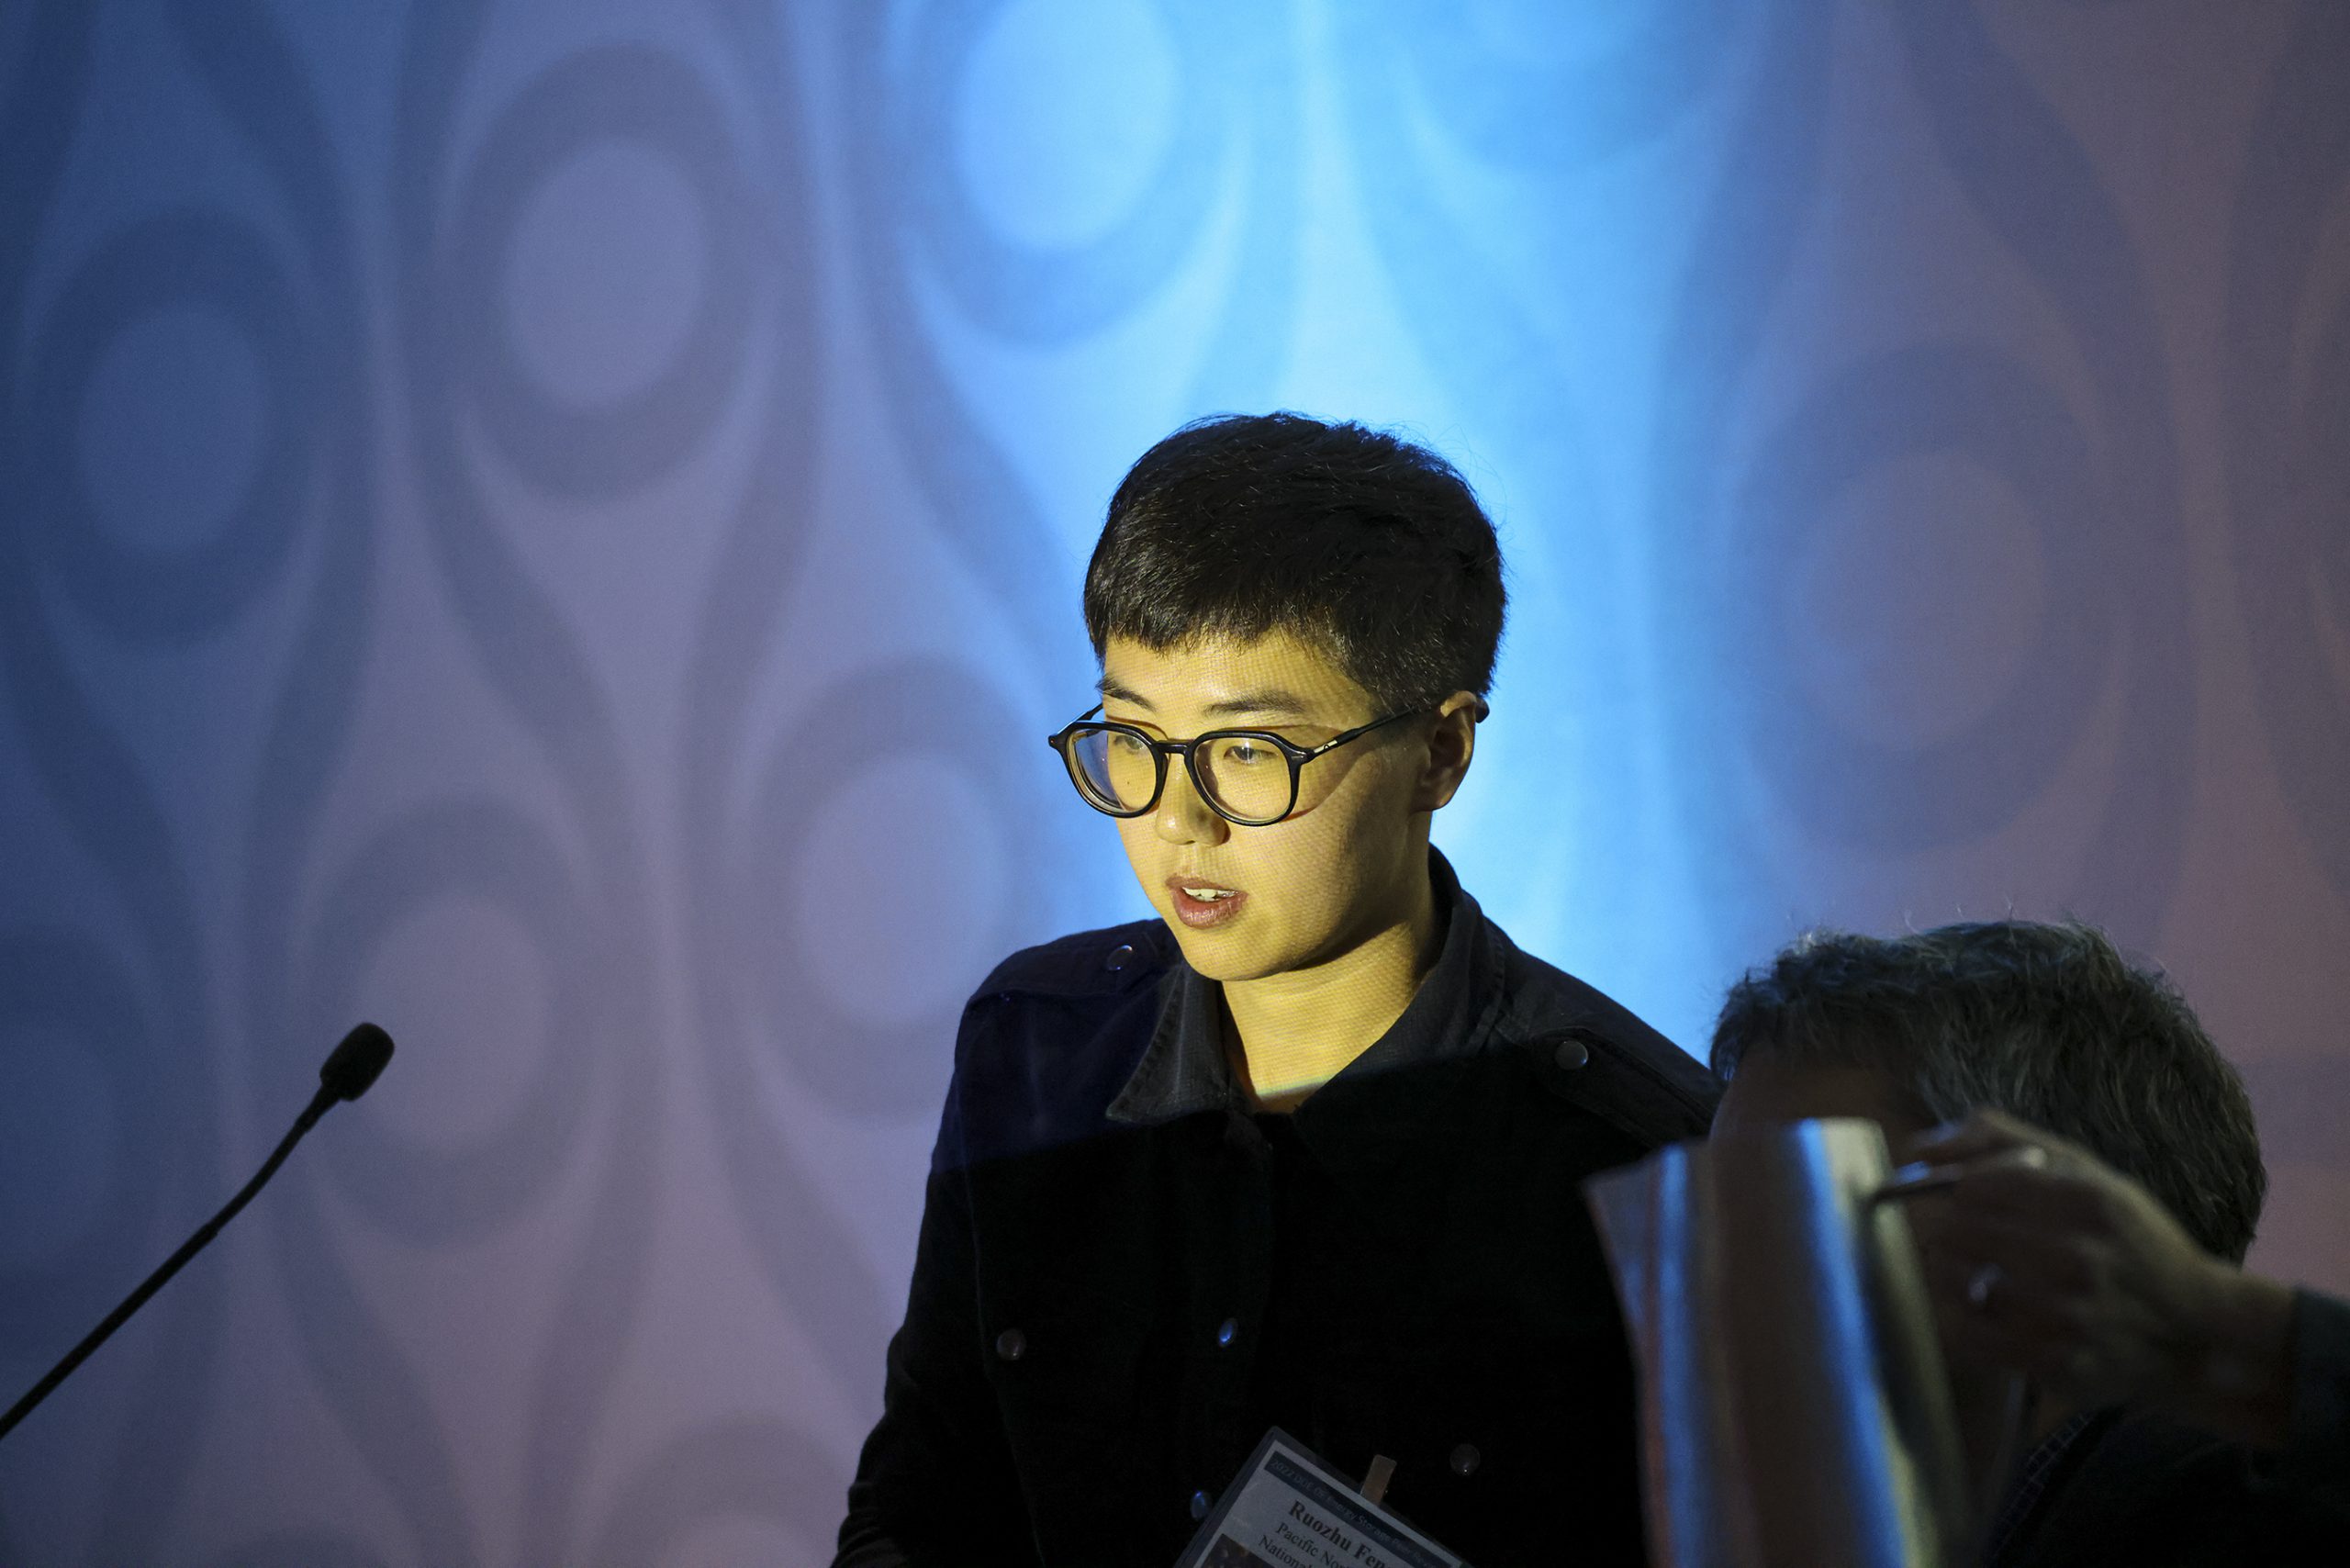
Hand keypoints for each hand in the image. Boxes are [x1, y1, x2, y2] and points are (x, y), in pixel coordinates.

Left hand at [1896, 1109, 2296, 1447]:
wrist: (2192, 1332)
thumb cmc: (2128, 1242)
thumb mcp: (2085, 1172)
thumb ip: (2001, 1141)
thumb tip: (1919, 1147)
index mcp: (2088, 1200)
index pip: (1972, 1187)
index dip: (1957, 1192)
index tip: (1967, 1201)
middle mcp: (2079, 1258)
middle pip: (1956, 1232)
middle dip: (1949, 1232)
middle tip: (1968, 1240)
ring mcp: (2068, 1316)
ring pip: (1955, 1281)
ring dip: (1957, 1275)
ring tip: (1984, 1274)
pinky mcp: (2056, 1364)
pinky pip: (1967, 1333)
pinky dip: (1966, 1319)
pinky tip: (1992, 1311)